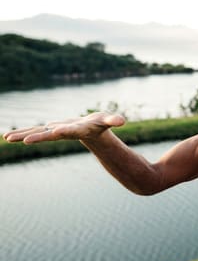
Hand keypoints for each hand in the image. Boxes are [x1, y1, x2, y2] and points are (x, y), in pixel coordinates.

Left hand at [3, 112, 124, 144]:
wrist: (92, 131)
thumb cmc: (102, 124)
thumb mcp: (108, 120)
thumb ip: (114, 120)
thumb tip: (122, 121)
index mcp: (78, 130)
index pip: (70, 131)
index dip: (62, 131)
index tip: (54, 131)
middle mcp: (64, 133)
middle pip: (49, 135)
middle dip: (37, 136)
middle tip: (23, 140)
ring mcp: (55, 132)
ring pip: (37, 133)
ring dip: (22, 135)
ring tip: (7, 138)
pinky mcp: (49, 130)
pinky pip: (34, 131)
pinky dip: (22, 133)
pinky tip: (8, 136)